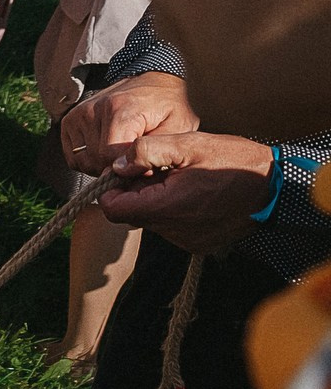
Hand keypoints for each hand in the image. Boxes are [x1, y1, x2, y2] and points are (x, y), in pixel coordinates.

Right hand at [61, 71, 197, 177]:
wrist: (154, 82)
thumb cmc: (168, 106)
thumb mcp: (176, 128)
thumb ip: (153, 151)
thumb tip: (128, 172)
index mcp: (119, 109)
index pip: (109, 155)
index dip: (127, 169)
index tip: (142, 166)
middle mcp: (93, 110)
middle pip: (95, 159)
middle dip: (115, 167)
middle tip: (133, 158)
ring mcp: (78, 115)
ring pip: (81, 160)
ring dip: (100, 164)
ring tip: (119, 153)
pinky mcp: (70, 121)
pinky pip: (73, 156)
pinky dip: (88, 159)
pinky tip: (105, 150)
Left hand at [94, 131, 274, 251]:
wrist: (276, 187)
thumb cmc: (234, 161)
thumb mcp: (188, 144)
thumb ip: (145, 152)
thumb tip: (117, 166)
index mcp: (165, 207)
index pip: (113, 209)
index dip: (111, 189)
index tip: (126, 171)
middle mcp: (172, 231)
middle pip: (132, 214)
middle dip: (137, 191)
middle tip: (159, 169)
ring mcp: (186, 240)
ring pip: (151, 221)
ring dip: (156, 200)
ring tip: (181, 180)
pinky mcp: (198, 244)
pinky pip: (172, 227)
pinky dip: (174, 211)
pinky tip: (193, 193)